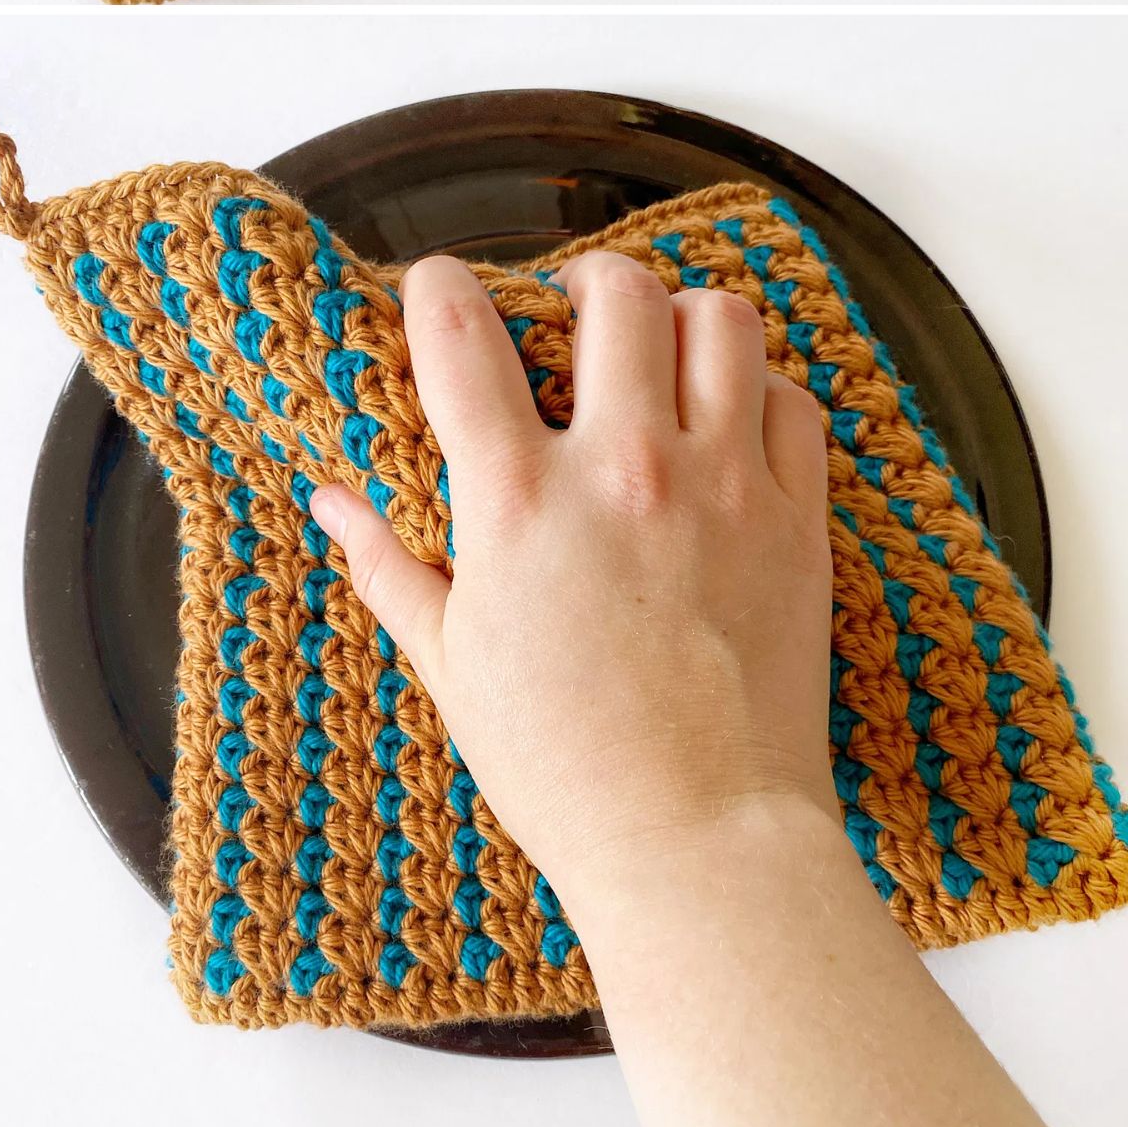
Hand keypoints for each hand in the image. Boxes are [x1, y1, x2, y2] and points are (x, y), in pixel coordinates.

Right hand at [310, 246, 833, 919]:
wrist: (702, 843)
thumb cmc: (564, 768)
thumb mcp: (451, 664)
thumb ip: (388, 566)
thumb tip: (330, 500)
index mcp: (519, 502)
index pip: (460, 329)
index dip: (437, 286)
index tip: (437, 290)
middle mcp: (624, 469)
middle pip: (617, 291)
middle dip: (586, 283)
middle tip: (574, 313)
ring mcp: (723, 486)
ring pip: (720, 320)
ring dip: (683, 321)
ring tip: (662, 357)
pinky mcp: (797, 517)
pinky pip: (792, 399)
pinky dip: (760, 392)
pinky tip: (730, 426)